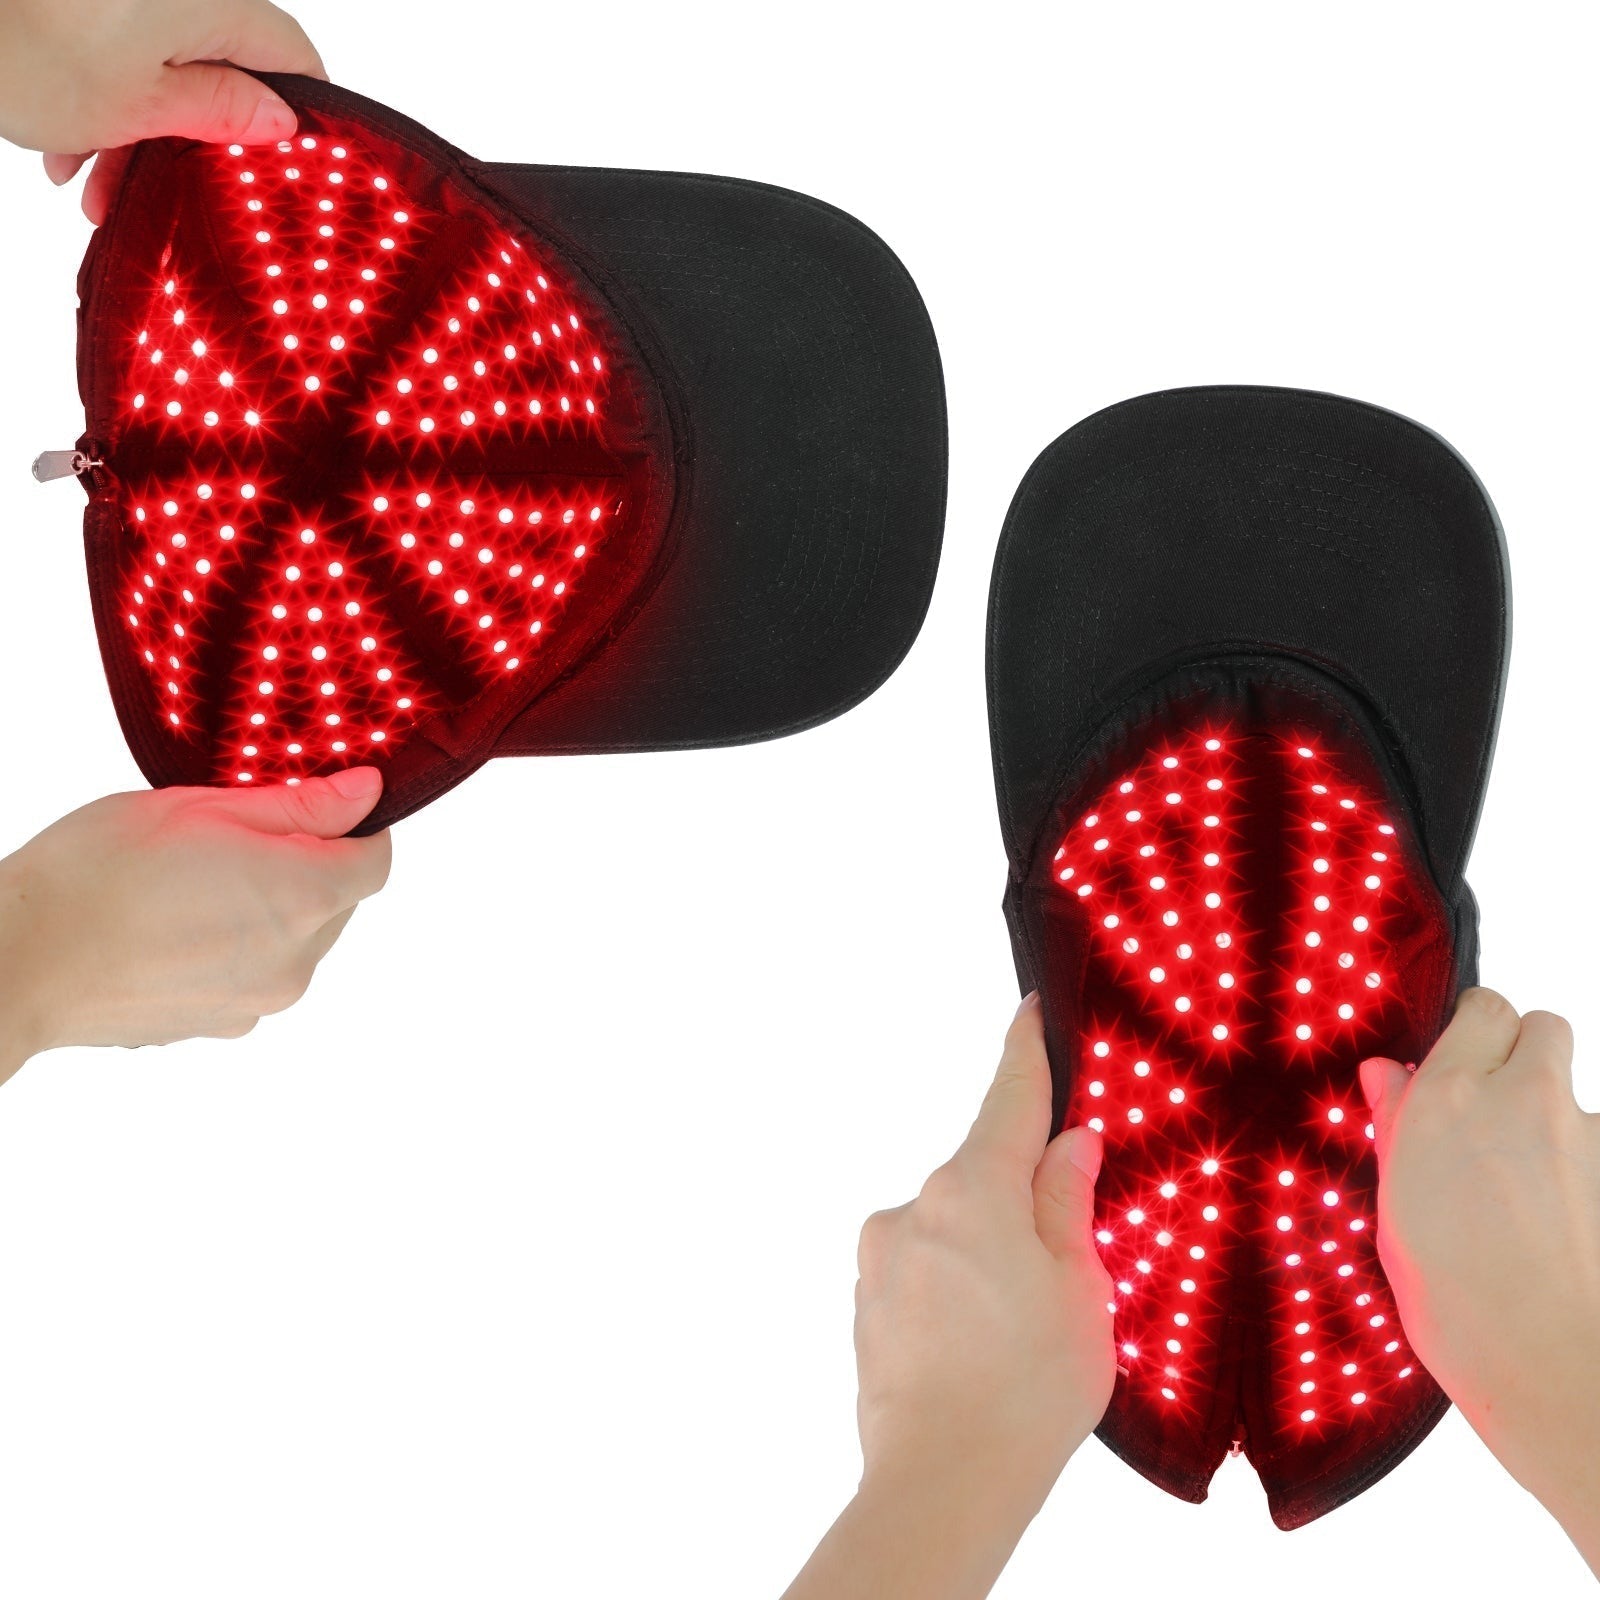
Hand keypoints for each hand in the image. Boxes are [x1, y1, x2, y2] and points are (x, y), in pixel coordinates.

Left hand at [0, 0, 324, 221]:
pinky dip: (97, 93)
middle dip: (189, 136)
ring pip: (158, 60)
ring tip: (90, 182)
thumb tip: (281, 119)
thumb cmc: (27, 48)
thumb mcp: (142, 107)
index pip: (293, 57)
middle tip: (162, 194)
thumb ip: (223, 113)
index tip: (281, 167)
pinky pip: (113, 42)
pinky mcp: (84, 0)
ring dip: (133, 128)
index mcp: (210, 1)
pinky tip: (61, 145)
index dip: (295, 116)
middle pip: (217, 64)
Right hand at [0, 770, 391, 1082]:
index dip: (355, 827)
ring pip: (297, 940)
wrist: (19, 963)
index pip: (375, 860)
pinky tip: (177, 927)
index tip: (316, 807)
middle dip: (304, 865)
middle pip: (337, 901)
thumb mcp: (202, 809)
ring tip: (192, 885)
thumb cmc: (97, 873)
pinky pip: (257, 973)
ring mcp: (261, 1002)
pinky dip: (236, 946)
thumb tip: (368, 792)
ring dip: (268, 908)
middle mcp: (297, 961)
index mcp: (304, 898)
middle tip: (229, 839)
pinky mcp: (224, 1026)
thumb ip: (300, 805)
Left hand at [784, 994, 1115, 1599]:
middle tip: (1063, 1275)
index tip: (1032, 1009)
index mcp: (973, 1189)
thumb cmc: (1023, 1393)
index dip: (1027, 1050)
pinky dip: (956, 1294)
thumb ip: (1067, 1203)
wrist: (939, 1484)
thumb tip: (1066, 1143)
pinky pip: (925, 1273)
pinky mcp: (866, 1302)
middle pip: (983, 1176)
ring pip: (954, 1230)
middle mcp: (915, 1207)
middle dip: (1022, 1204)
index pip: (1008, 1098)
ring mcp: (882, 1255)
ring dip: (987, 1258)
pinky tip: (983, 1353)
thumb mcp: (1079, 1290)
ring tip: (1021, 1338)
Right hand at [1362, 987, 1599, 1572]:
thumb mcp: (1396, 1204)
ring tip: (1519, 1187)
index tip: (1453, 1062)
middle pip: (1542, 1027)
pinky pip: (1591, 1147)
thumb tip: (1389, 1076)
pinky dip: (1575, 1170)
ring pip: (1570, 1095)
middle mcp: (1523, 1098)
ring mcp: (1583, 1135)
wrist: (1551, 1365)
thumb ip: (1398, 1124)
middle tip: (1491, 1102)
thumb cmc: (1460, 1298)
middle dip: (1520, 1051)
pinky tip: (1551, 1220)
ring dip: (1548, 1119)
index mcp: (1450, 1095)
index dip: (1470, 1031)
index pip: (1481, 1008)